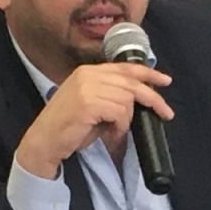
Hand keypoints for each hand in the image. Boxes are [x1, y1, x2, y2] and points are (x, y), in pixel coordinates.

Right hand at [16, 63, 173, 178]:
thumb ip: (112, 96)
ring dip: (127, 120)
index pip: (125, 67)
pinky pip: (119, 113)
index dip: (148, 73)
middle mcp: (88, 75)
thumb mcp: (93, 105)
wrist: (44, 142)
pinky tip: (111, 134)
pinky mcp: (88, 103)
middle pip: (132, 83)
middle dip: (153, 99)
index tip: (165, 80)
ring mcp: (87, 87)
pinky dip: (120, 127)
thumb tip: (140, 99)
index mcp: (88, 71)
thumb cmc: (69, 127)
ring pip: (127, 100)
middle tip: (166, 113)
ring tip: (115, 132)